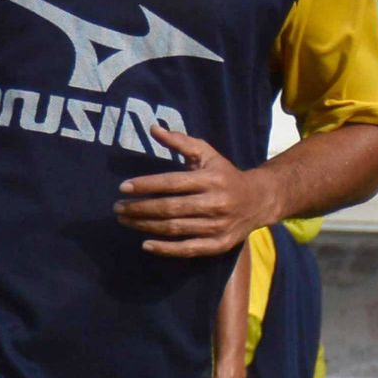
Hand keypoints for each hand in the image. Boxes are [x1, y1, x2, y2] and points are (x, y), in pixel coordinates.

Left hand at [115, 130, 277, 256]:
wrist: (260, 200)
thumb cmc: (225, 174)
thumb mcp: (207, 154)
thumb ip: (180, 142)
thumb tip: (153, 128)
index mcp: (212, 179)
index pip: (173, 183)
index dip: (146, 185)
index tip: (123, 188)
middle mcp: (216, 203)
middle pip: (170, 208)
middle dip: (140, 208)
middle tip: (117, 207)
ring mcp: (218, 226)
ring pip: (175, 228)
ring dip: (145, 226)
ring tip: (125, 220)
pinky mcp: (219, 244)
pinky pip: (188, 249)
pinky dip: (166, 249)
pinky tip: (146, 244)